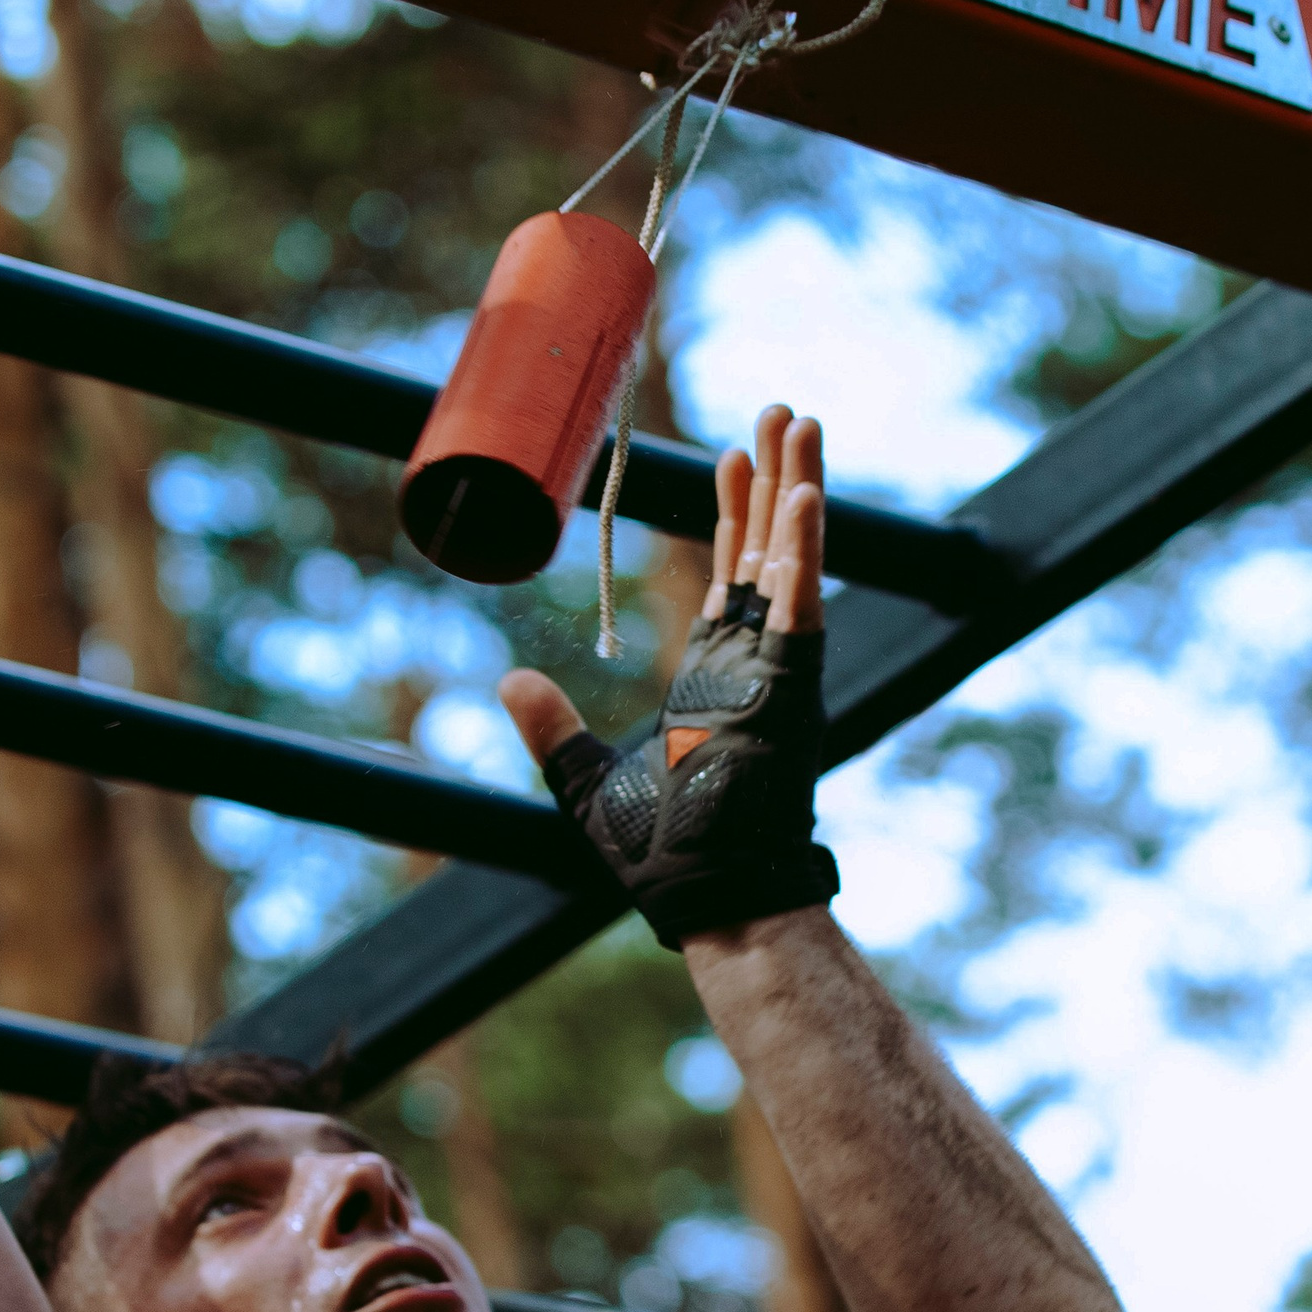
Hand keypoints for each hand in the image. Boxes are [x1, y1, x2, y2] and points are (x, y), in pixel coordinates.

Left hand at [501, 407, 837, 946]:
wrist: (705, 898)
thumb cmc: (661, 855)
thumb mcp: (585, 782)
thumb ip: (551, 730)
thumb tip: (507, 684)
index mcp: (719, 674)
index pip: (732, 574)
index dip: (734, 513)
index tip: (730, 455)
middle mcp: (756, 660)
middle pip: (768, 548)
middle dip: (775, 477)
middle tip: (782, 412)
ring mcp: (779, 670)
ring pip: (791, 559)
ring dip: (798, 488)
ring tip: (801, 422)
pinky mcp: (793, 687)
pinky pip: (800, 607)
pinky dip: (803, 551)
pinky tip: (804, 494)